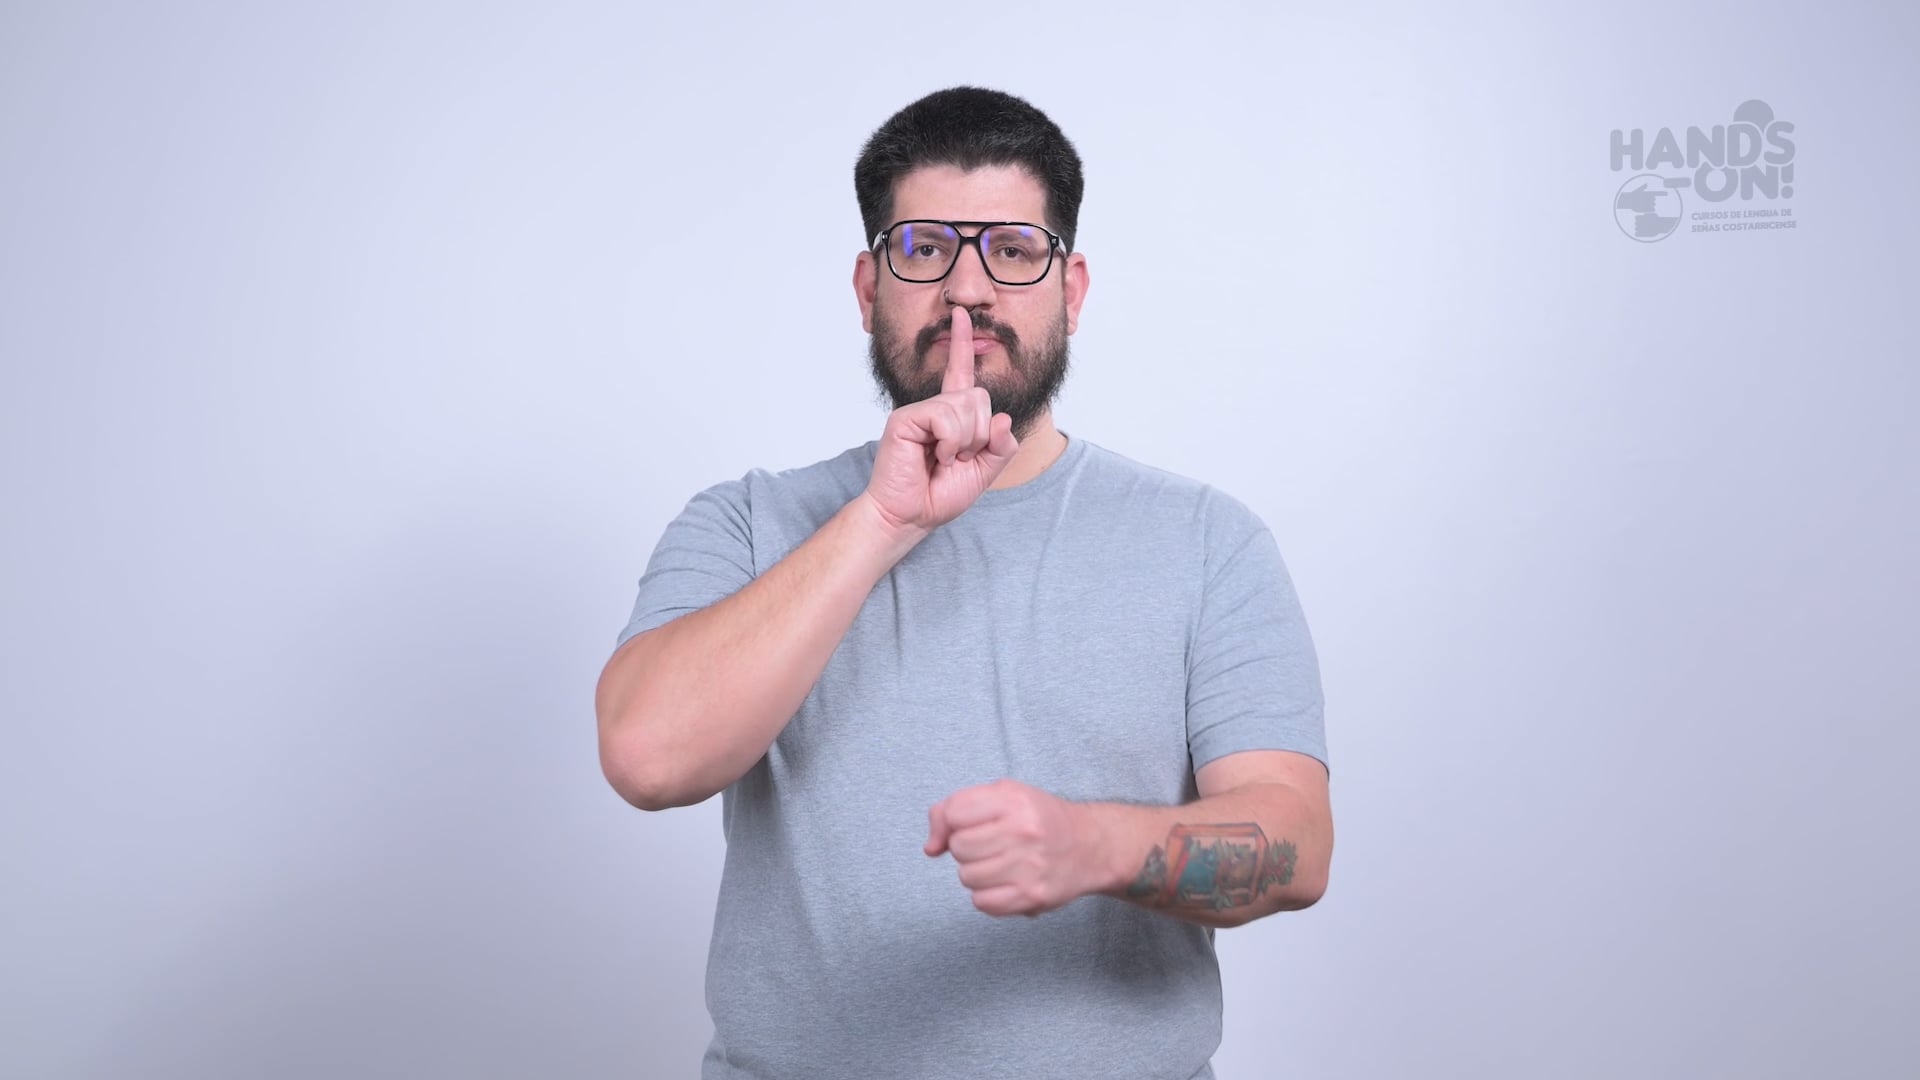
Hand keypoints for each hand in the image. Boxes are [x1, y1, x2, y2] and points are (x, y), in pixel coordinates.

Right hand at [863, 306, 1019, 537]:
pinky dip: (949, 443)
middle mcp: (934, 408)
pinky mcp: (905, 419)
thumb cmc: (937, 495)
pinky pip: (945, 418)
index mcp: (950, 416)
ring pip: (964, 408)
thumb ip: (1000, 447)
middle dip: (978, 434)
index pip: (960, 373)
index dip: (961, 344)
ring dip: (964, 442)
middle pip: (978, 397)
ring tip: (942, 460)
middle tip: (956, 458)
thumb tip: (1002, 418)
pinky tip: (934, 457)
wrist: (908, 516)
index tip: (960, 314)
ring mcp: (918, 412)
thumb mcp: (983, 472)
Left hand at [924, 778, 1102, 917]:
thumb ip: (955, 808)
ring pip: (966, 876)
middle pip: (958, 847)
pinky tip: (1005, 883)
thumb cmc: (1039, 818)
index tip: (968, 826)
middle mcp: (1023, 830)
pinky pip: (982, 902)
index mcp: (1013, 799)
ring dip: (976, 873)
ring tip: (1001, 864)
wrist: (1091, 845)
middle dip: (967, 848)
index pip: (953, 813)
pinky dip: (987, 896)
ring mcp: (1029, 865)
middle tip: (992, 845)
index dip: (953, 822)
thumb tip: (930, 847)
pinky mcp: (1032, 895)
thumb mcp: (1002, 794)